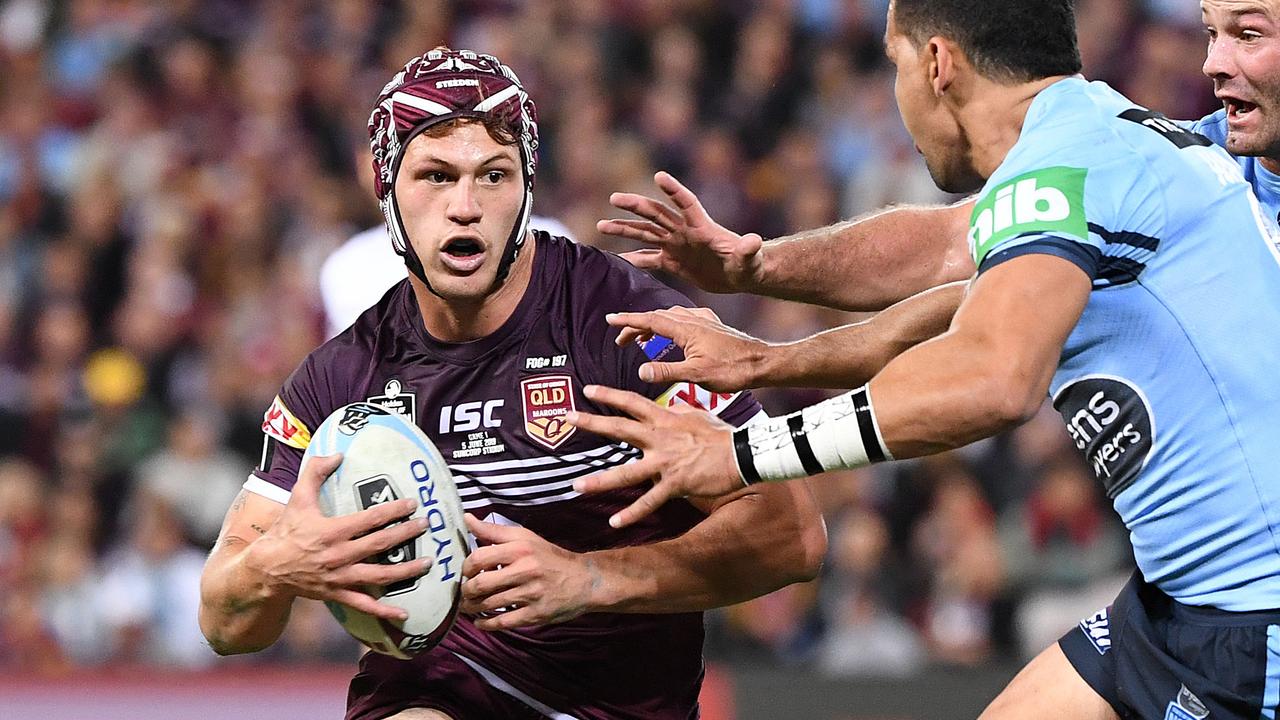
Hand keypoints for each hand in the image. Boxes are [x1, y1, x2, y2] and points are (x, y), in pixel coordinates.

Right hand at [245, 454, 430, 620]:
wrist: (267, 569)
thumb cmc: (286, 531)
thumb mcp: (297, 497)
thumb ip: (315, 472)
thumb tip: (337, 453)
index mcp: (332, 531)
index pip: (370, 519)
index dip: (393, 511)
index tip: (413, 504)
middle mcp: (339, 555)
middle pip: (380, 545)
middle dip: (406, 534)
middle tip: (427, 524)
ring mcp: (340, 577)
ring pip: (379, 576)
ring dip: (406, 570)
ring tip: (428, 562)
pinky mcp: (338, 594)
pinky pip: (364, 605)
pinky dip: (385, 612)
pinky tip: (405, 614)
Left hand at [460, 514, 600, 629]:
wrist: (585, 580)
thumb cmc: (549, 557)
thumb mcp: (524, 537)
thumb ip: (493, 530)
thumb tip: (466, 518)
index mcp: (520, 548)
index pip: (478, 558)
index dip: (465, 568)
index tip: (466, 572)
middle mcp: (525, 570)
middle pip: (480, 584)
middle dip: (466, 591)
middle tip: (464, 592)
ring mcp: (531, 594)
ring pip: (489, 604)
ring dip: (472, 608)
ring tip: (468, 606)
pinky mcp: (536, 614)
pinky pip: (503, 622)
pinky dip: (486, 624)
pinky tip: (480, 621)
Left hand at [569, 385, 742, 527]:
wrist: (742, 454)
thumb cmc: (721, 435)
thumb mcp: (698, 415)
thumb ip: (678, 411)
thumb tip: (669, 405)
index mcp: (665, 419)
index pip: (631, 402)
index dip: (609, 395)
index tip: (588, 391)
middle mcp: (660, 438)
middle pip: (619, 428)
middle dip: (591, 423)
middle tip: (567, 418)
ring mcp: (665, 462)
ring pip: (627, 472)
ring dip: (600, 480)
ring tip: (577, 486)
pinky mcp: (675, 483)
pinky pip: (649, 501)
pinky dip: (632, 513)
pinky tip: (614, 522)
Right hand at [600, 171, 764, 293]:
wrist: (741, 275)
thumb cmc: (749, 265)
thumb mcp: (749, 259)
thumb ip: (748, 250)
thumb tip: (754, 240)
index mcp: (701, 227)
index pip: (686, 203)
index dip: (674, 190)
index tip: (660, 176)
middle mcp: (684, 231)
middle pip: (656, 214)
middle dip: (635, 206)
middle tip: (614, 199)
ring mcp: (676, 245)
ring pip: (646, 233)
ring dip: (624, 229)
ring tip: (601, 225)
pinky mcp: (673, 262)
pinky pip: (648, 259)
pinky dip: (633, 259)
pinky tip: (615, 259)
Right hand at [609, 306, 770, 391]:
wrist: (763, 364)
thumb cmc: (733, 370)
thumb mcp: (696, 374)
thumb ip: (667, 371)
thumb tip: (641, 370)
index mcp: (686, 329)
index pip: (650, 320)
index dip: (628, 320)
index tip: (610, 320)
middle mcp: (694, 320)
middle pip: (658, 316)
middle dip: (637, 325)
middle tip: (621, 340)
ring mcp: (705, 321)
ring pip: (671, 316)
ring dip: (653, 325)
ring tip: (642, 339)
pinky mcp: (714, 326)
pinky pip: (685, 318)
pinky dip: (671, 324)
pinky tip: (674, 335)